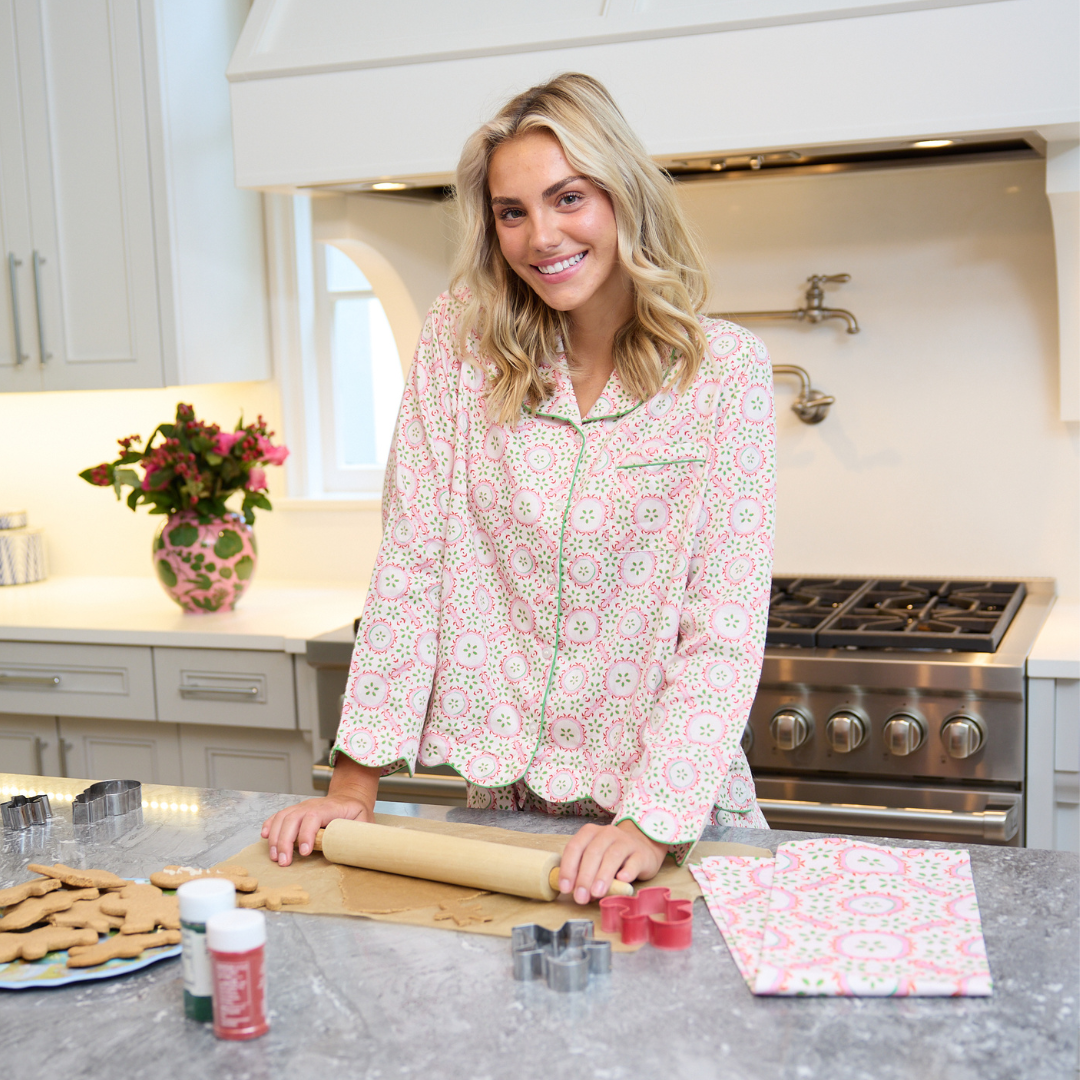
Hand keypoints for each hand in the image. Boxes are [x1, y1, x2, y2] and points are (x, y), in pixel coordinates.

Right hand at [260, 756, 379, 866]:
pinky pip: (279, 815)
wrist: (350, 798)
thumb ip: (359, 835)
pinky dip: (269, 824)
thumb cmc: (357, 813)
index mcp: (330, 808)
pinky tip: (264, 837)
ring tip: (275, 857)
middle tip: (284, 862)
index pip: (313, 816)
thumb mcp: (364, 822)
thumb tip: (358, 852)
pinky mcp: (296, 811)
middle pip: (292, 818)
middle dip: (285, 841)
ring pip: (283, 817)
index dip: (306, 834)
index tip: (304, 852)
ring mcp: (302, 807)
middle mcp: (312, 805)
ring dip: (275, 837)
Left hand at [557, 820, 666, 904]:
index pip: (574, 847)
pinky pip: (634, 862)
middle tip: (580, 897)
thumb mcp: (594, 859)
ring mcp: (626, 842)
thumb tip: (576, 892)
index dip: (568, 868)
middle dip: (584, 876)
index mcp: (590, 833)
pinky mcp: (642, 854)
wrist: (642, 848)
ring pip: (613, 856)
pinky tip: (622, 880)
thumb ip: (583, 871)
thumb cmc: (611, 857)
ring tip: (597, 893)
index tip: (565, 888)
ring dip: (603, 876)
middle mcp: (607, 833)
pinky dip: (627, 872)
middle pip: (593, 852)